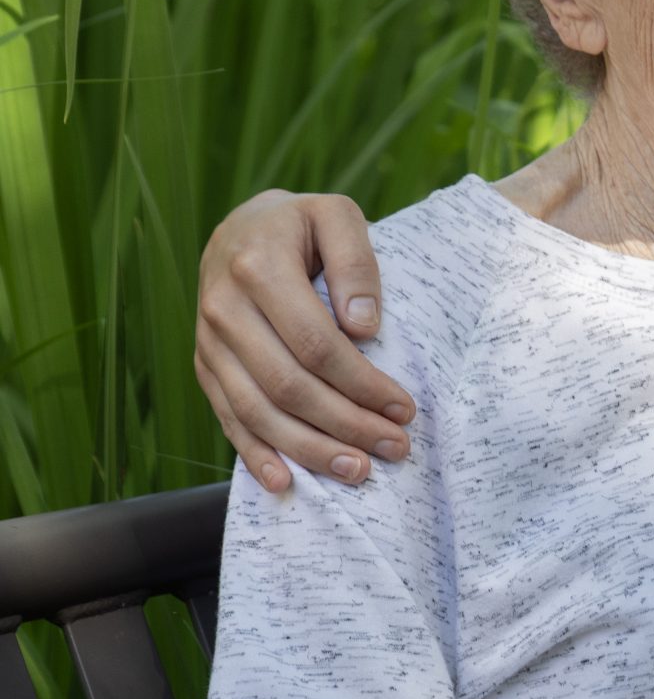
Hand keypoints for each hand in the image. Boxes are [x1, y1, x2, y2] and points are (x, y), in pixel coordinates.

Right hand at [195, 190, 410, 490]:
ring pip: (257, 411)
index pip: (315, 343)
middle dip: (346, 424)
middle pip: (288, 385)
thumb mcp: (337, 215)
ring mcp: (208, 342)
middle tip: (395, 448)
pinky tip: (284, 482)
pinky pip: (227, 417)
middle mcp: (223, 308)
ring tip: (357, 471)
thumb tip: (363, 326)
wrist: (243, 228)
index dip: (362, 382)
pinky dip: (254, 454)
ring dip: (309, 449)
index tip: (404, 408)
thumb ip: (356, 262)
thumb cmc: (302, 225)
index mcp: (258, 268)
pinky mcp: (204, 366)